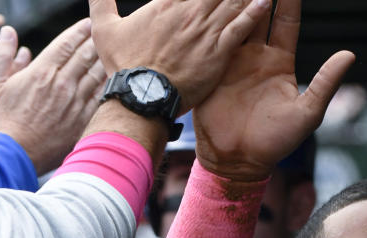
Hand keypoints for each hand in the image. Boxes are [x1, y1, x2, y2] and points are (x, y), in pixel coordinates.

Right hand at [0, 22, 106, 173]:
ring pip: (97, 76)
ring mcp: (75, 105)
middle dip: (96, 41)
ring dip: (106, 61)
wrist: (12, 156)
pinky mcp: (82, 123)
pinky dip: (108, 86)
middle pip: (86, 56)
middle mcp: (62, 86)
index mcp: (41, 72)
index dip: (78, 31)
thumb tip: (8, 31)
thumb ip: (1, 55)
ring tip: (114, 52)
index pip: (66, 44)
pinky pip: (100, 100)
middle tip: (105, 32)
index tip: (87, 23)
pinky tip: (114, 81)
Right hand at [88, 0, 272, 112]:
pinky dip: (254, 12)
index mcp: (165, 3)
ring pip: (231, 2)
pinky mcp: (217, 53)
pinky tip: (266, 1)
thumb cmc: (123, 66)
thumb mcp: (104, 28)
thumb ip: (100, 1)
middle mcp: (189, 12)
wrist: (140, 98)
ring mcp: (204, 31)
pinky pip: (240, 28)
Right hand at [192, 0, 354, 180]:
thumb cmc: (276, 142)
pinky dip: (212, 18)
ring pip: (234, 19)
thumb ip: (325, 83)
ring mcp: (232, 60)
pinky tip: (212, 2)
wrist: (238, 160)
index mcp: (280, 62)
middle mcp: (256, 56)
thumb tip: (349, 56)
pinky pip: (212, 38)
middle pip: (259, 12)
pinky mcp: (211, 67)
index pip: (286, 21)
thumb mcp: (306, 113)